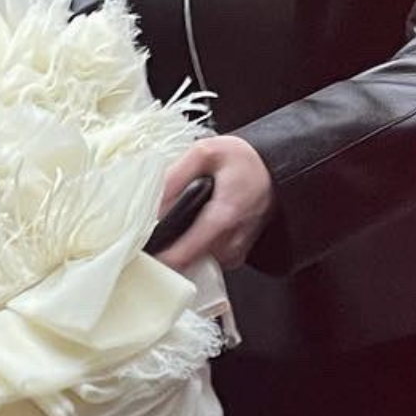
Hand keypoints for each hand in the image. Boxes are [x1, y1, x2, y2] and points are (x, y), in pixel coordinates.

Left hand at [153, 135, 273, 273]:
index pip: (182, 255)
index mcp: (223, 217)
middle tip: (149, 231)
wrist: (278, 170)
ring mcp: (235, 252)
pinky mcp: (236, 255)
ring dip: (179, 247)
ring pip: (194, 262)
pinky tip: (190, 227)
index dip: (155, 255)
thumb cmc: (244, 160)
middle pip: (184, 261)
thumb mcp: (205, 153)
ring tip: (172, 224)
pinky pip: (206, 258)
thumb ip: (176, 176)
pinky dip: (194, 247)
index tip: (137, 248)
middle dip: (164, 248)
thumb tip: (152, 203)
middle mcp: (231, 242)